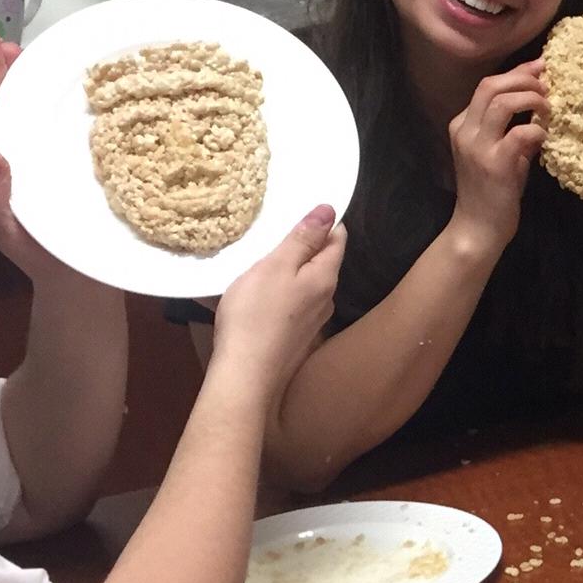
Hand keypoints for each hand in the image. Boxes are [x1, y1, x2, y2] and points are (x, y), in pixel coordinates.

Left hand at [0, 30, 69, 281]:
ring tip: (25, 49)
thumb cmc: (43, 255)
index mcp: (4, 164)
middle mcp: (25, 153)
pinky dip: (71, 103)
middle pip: (9, 105)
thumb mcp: (12, 232)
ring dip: (32, 79)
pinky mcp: (83, 163)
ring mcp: (52, 157)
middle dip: (1, 70)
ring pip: (37, 111)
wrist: (81, 280)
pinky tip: (80, 84)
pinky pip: (71, 127)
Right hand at [211, 205, 344, 393]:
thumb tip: (329, 211)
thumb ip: (303, 239)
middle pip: (322, 261)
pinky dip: (280, 291)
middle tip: (278, 228)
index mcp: (325, 277)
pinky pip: (292, 303)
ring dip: (290, 269)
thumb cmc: (256, 314)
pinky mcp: (295, 336)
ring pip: (306, 283)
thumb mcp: (276, 266)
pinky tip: (259, 292)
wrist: (244, 374)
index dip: (324, 221)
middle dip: (305, 244)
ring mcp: (312, 321)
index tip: (303, 207)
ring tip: (265, 258)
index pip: (337, 238)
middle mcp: (326, 299)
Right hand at [446, 61, 548, 254]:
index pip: (488, 85)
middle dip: (524, 78)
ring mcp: (477, 146)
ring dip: (531, 99)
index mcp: (463, 124)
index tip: (541, 67)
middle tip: (548, 84)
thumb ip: (515, 129)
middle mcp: (465, 130)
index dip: (517, 72)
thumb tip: (541, 105)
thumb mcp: (501, 153)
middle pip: (492, 85)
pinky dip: (536, 129)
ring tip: (547, 107)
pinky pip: (518, 132)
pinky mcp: (494, 164)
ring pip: (502, 102)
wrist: (479, 227)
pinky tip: (545, 135)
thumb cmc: (492, 191)